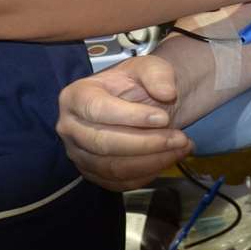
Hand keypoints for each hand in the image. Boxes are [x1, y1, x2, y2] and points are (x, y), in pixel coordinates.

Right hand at [56, 56, 192, 190]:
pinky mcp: (92, 174)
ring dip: (152, 161)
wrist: (142, 103)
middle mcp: (70, 128)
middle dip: (146, 143)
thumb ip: (158, 75)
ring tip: (181, 147)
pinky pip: (119, 182)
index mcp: (76, 96)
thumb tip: (166, 92)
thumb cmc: (138, 83)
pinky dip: (147, 174)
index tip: (163, 118)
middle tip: (179, 137)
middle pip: (103, 143)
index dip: (131, 116)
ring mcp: (78, 154)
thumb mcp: (150, 66)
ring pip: (113, 168)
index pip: (98, 109)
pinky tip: (168, 158)